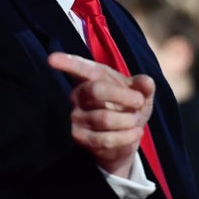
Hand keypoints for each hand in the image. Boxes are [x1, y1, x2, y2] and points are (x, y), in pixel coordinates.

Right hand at [47, 51, 154, 177]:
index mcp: (90, 77)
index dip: (65, 62)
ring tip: (136, 121)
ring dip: (128, 121)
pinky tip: (135, 133)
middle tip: (139, 101)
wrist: (127, 137)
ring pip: (105, 118)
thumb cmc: (129, 107)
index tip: (52, 59)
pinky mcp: (79, 136)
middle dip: (124, 96)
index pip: (78, 67)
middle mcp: (77, 94)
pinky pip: (105, 139)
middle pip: (96, 90)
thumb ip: (144, 86)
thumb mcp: (141, 94)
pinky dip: (126, 137)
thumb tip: (146, 82)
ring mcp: (76, 116)